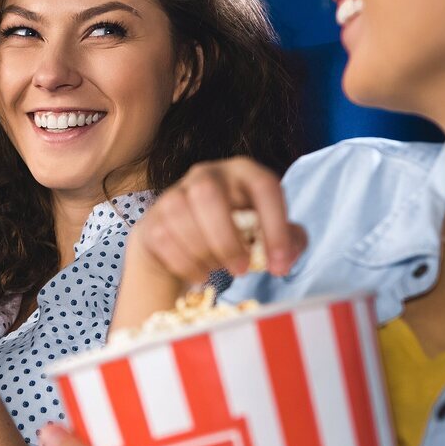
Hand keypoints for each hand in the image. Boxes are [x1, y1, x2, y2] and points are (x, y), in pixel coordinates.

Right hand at [131, 157, 307, 284]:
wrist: (188, 237)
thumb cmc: (237, 232)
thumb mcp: (269, 232)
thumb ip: (290, 241)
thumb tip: (284, 257)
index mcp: (243, 172)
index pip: (264, 187)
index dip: (275, 227)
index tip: (279, 266)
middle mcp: (207, 174)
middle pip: (209, 195)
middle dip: (227, 240)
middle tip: (243, 270)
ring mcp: (175, 192)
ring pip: (181, 215)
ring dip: (204, 253)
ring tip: (220, 269)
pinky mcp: (154, 217)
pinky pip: (164, 238)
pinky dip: (185, 264)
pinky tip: (201, 273)